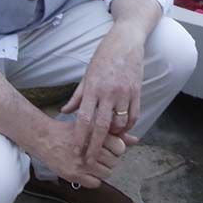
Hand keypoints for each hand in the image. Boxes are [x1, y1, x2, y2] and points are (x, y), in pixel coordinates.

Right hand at [34, 119, 137, 187]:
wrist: (45, 138)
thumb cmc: (71, 131)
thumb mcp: (92, 127)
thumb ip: (115, 134)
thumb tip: (136, 140)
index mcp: (95, 134)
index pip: (119, 147)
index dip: (116, 149)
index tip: (109, 148)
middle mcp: (89, 148)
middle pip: (114, 161)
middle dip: (110, 159)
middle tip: (99, 156)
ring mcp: (81, 163)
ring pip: (107, 173)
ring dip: (103, 170)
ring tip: (93, 163)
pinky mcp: (73, 175)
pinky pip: (95, 183)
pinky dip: (94, 179)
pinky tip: (87, 171)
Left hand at [61, 23, 145, 164]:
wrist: (126, 41)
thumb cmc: (104, 57)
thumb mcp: (87, 74)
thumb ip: (78, 95)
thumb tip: (65, 111)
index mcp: (93, 88)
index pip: (84, 118)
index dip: (80, 137)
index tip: (76, 151)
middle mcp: (108, 92)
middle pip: (100, 126)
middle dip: (94, 146)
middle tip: (90, 160)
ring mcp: (124, 92)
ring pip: (119, 123)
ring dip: (114, 135)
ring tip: (108, 142)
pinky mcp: (137, 91)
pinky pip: (134, 115)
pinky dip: (128, 126)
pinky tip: (123, 130)